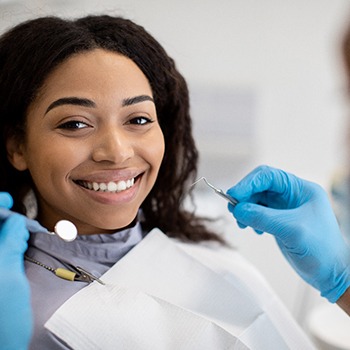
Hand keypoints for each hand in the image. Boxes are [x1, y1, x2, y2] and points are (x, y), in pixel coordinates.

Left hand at [0, 192, 31, 348]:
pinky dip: (10, 242)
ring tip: (23, 232)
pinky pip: (0, 250)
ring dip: (8, 230)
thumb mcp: (6, 276)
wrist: (2, 346)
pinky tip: (19, 244)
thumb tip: (15, 220)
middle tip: (19, 218)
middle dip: (3, 218)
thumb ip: (9, 242)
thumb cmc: (0, 320)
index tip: (8, 200)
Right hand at [226, 165, 349, 302]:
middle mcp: (292, 196)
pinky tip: (253, 229)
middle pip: (259, 187)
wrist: (331, 273)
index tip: (234, 194)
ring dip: (245, 209)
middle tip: (234, 209)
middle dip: (244, 196)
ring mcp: (284, 209)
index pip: (268, 176)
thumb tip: (238, 209)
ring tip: (242, 222)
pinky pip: (257, 213)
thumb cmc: (323, 251)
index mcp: (300, 190)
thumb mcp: (291, 230)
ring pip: (256, 200)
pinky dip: (250, 218)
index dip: (248, 183)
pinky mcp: (278, 221)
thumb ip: (263, 218)